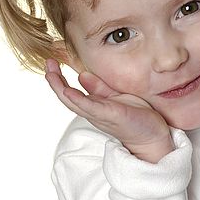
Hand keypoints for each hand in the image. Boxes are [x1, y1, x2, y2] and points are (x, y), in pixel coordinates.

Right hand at [45, 59, 173, 162]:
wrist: (152, 137)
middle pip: (66, 97)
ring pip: (74, 103)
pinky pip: (92, 108)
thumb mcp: (115, 97)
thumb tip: (81, 75)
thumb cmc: (135, 117)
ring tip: (50, 74)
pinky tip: (70, 92)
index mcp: (93, 105)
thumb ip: (99, 88)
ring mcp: (100, 115)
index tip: (51, 62)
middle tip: (47, 64)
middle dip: (54, 81)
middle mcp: (92, 111)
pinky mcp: (112, 116)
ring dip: (61, 88)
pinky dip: (79, 101)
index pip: (70, 91)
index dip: (58, 78)